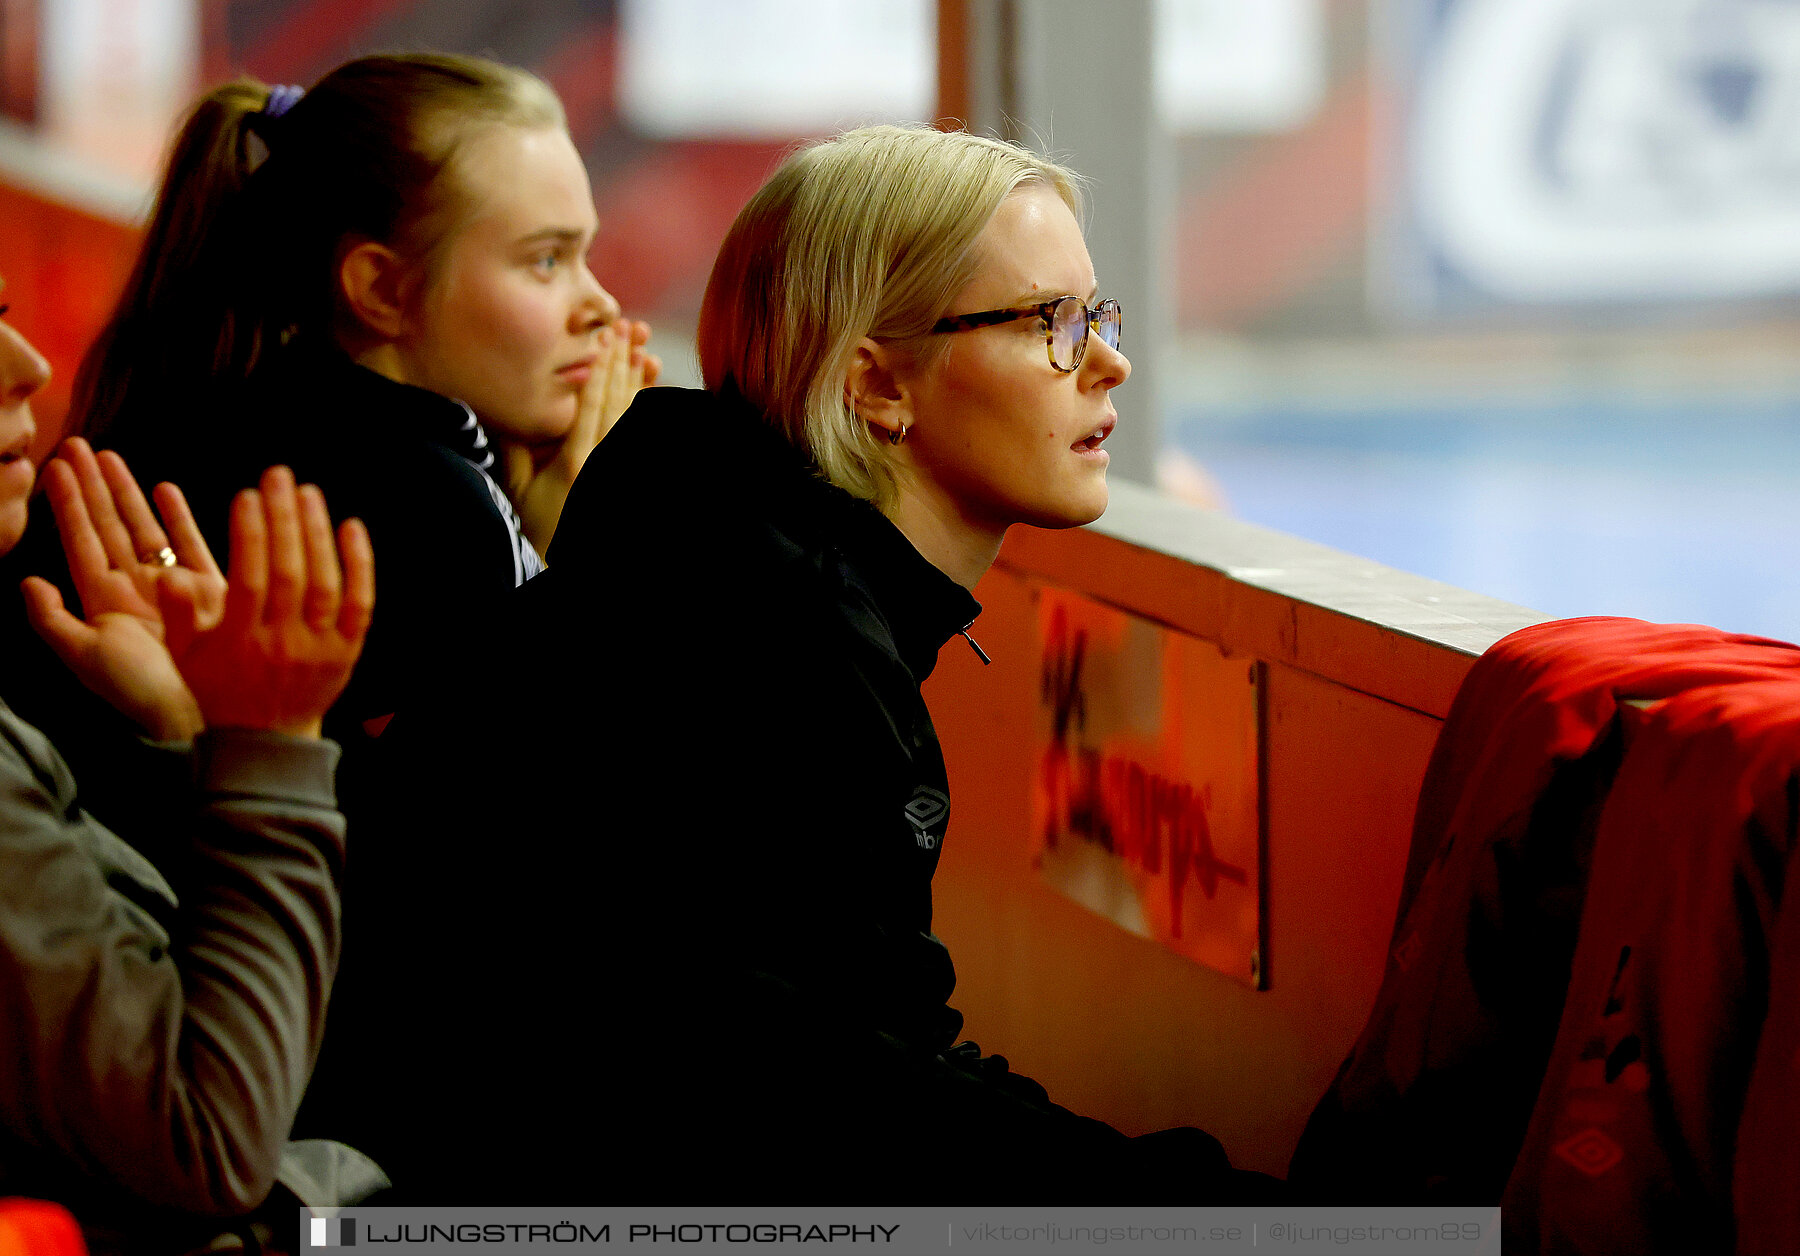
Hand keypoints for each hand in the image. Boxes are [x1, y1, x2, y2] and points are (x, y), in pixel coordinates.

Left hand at [23, 439, 224, 739]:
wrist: (199, 713)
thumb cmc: (141, 692)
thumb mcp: (86, 659)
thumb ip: (53, 621)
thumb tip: (27, 581)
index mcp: (103, 600)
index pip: (80, 540)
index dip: (67, 502)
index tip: (54, 467)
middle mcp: (135, 588)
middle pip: (108, 525)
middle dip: (93, 484)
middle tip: (78, 444)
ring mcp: (171, 587)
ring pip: (144, 527)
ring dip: (127, 492)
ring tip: (112, 456)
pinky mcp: (209, 590)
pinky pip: (191, 544)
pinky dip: (177, 516)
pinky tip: (165, 489)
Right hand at [168, 466, 373, 738]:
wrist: (267, 738)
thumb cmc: (219, 687)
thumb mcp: (185, 657)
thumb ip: (177, 615)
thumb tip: (168, 574)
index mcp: (239, 642)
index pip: (248, 579)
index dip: (250, 535)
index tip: (246, 495)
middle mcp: (283, 643)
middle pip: (288, 572)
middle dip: (284, 519)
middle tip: (278, 475)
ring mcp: (320, 647)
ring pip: (325, 583)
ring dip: (317, 533)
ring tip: (308, 491)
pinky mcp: (347, 650)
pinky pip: (361, 603)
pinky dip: (359, 564)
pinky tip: (350, 526)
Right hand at [503, 317, 660, 555]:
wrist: (559, 563)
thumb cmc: (539, 528)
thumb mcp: (518, 490)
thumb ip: (515, 451)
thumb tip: (508, 410)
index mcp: (577, 462)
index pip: (591, 404)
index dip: (599, 368)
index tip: (605, 338)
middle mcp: (603, 462)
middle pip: (618, 403)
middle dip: (623, 364)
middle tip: (630, 330)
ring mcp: (615, 467)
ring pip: (632, 418)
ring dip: (638, 383)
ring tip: (645, 351)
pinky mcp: (616, 471)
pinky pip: (634, 435)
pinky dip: (642, 412)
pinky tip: (648, 393)